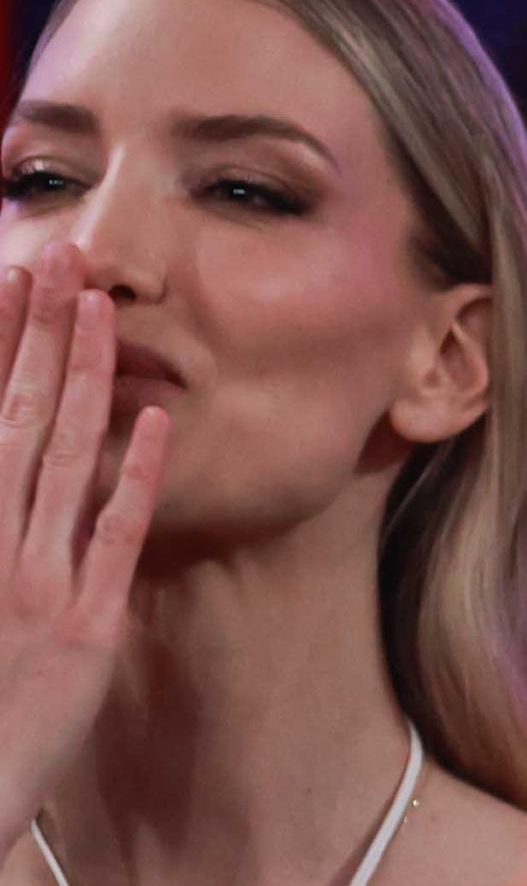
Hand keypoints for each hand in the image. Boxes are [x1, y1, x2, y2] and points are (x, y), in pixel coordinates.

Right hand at [0, 246, 171, 845]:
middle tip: (60, 258)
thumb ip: (5, 521)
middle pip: (17, 415)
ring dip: (85, 379)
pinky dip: (131, 478)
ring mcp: (34, 581)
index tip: (12, 277)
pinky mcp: (84, 627)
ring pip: (61, 458)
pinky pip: (111, 538)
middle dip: (38, 334)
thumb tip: (22, 454)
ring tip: (99, 308)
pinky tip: (152, 421)